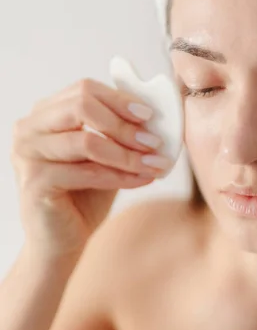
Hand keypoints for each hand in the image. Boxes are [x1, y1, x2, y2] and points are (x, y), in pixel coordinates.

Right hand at [10, 78, 171, 262]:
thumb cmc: (84, 194)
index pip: (84, 89)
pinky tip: (143, 180)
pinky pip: (87, 172)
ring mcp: (27, 153)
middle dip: (124, 124)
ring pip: (87, 141)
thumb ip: (119, 129)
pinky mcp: (34, 181)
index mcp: (44, 112)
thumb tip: (153, 111)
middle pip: (81, 105)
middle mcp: (29, 128)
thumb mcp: (105, 153)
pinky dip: (121, 176)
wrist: (62, 240)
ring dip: (128, 153)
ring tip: (156, 163)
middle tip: (154, 141)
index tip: (150, 115)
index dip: (120, 99)